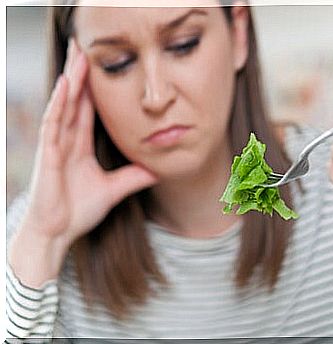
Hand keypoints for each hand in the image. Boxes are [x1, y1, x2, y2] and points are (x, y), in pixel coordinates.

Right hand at [21, 38, 158, 249]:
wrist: (58, 233)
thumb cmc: (77, 211)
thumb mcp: (114, 189)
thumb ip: (134, 177)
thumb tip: (158, 170)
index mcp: (80, 145)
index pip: (89, 109)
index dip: (94, 87)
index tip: (103, 66)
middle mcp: (67, 140)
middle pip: (75, 100)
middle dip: (80, 73)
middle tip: (85, 46)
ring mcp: (55, 145)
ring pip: (64, 105)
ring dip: (71, 80)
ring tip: (78, 54)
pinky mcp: (48, 154)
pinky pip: (53, 124)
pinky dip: (59, 104)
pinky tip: (65, 85)